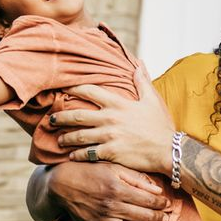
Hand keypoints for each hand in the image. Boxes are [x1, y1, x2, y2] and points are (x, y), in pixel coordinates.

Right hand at [45, 160, 168, 220]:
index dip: (161, 203)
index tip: (167, 204)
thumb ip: (136, 178)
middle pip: (141, 216)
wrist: (62, 182)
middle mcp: (111, 206)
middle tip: (166, 219)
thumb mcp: (113, 167)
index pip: (147, 200)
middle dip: (158, 218)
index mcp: (118, 189)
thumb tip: (157, 191)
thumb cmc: (89, 171)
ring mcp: (102, 220)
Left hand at [50, 66, 176, 173]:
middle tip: (51, 119)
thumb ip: (142, 81)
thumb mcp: (153, 100)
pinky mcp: (110, 153)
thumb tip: (138, 64)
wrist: (168, 150)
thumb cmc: (161, 126)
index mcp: (118, 104)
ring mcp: (109, 136)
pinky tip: (71, 156)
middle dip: (61, 117)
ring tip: (59, 140)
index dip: (74, 89)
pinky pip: (88, 154)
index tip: (63, 90)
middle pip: (78, 115)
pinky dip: (77, 155)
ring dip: (66, 138)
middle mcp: (110, 118)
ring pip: (79, 136)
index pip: (90, 91)